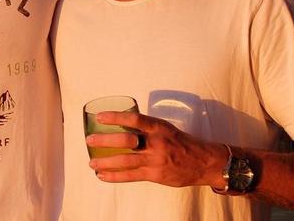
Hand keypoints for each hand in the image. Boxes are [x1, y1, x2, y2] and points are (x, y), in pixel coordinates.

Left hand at [86, 111, 227, 188]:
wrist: (203, 162)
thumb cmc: (179, 142)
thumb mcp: (164, 128)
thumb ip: (145, 127)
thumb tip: (121, 125)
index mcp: (158, 127)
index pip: (134, 119)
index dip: (115, 117)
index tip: (99, 117)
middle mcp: (156, 143)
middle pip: (126, 141)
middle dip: (105, 141)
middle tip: (89, 140)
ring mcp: (155, 160)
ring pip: (125, 161)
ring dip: (105, 162)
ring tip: (91, 162)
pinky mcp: (155, 175)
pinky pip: (131, 176)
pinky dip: (115, 176)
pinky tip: (102, 176)